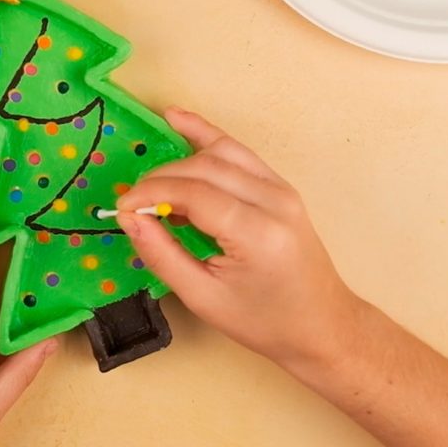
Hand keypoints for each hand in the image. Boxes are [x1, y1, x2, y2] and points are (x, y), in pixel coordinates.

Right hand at [116, 107, 361, 370]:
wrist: (323, 326)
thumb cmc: (265, 322)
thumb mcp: (205, 299)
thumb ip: (162, 255)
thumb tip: (129, 219)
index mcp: (258, 234)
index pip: (194, 193)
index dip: (151, 194)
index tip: (124, 207)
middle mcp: (274, 201)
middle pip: (205, 168)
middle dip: (160, 178)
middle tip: (133, 202)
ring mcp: (281, 188)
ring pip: (221, 151)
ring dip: (180, 157)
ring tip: (148, 173)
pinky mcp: (279, 185)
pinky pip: (238, 152)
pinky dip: (206, 136)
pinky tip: (178, 120)